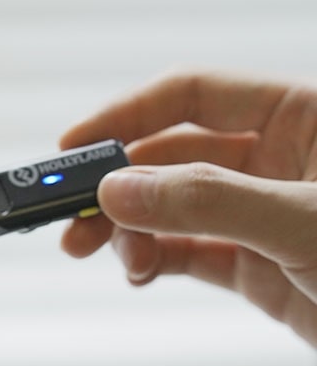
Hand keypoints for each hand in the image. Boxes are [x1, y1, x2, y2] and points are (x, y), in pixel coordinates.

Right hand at [59, 72, 316, 346]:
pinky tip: (135, 270)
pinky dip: (153, 259)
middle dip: (118, 186)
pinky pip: (186, 252)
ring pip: (170, 208)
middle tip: (72, 217)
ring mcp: (260, 214)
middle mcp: (275, 159)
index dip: (128, 115)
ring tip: (101, 253)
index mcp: (302, 116)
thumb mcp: (306, 221)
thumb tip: (118, 190)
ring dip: (127, 228)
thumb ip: (209, 200)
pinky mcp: (255, 265)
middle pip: (169, 156)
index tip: (75, 147)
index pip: (194, 96)